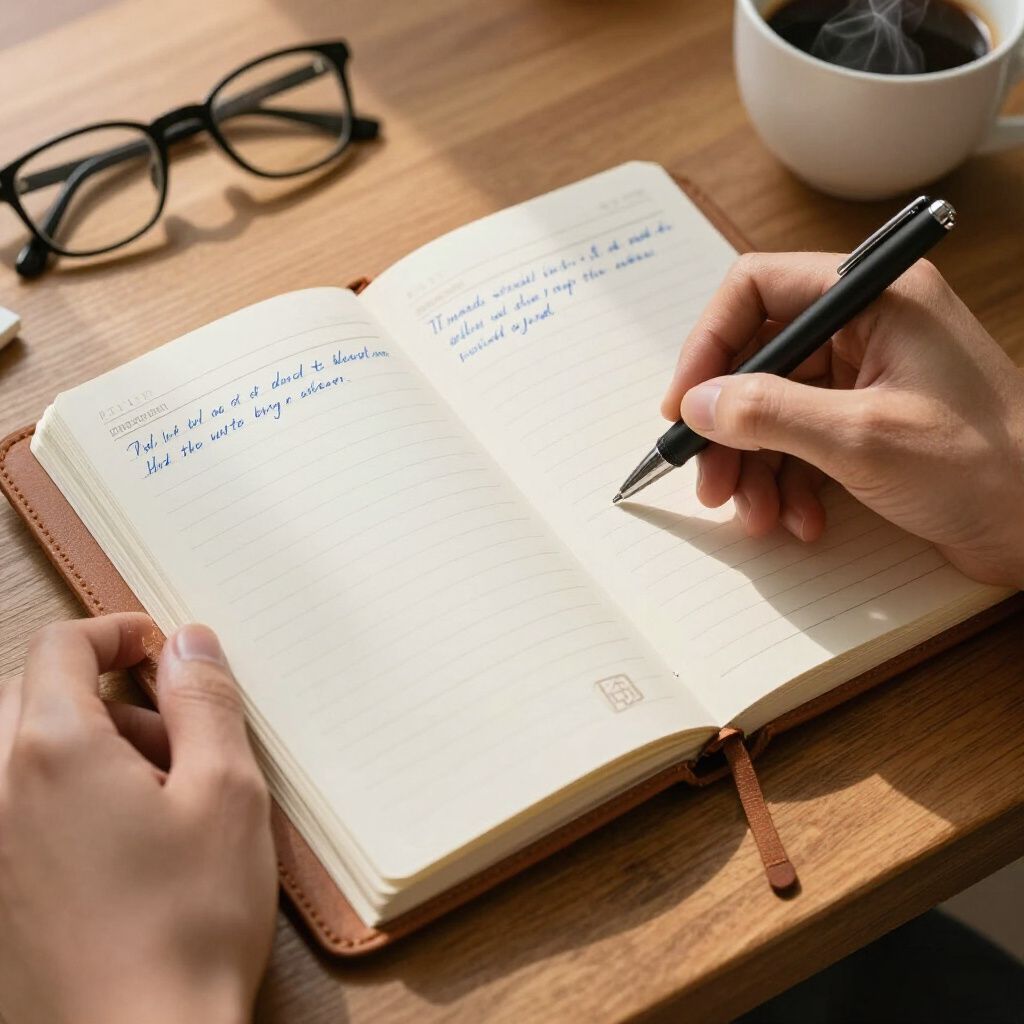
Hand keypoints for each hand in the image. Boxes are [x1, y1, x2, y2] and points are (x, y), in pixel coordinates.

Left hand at [0, 615, 276, 1023]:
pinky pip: (17, 807)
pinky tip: (125, 845)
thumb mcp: (226, 792)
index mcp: (52, 750)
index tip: (161, 646)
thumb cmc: (188, 921)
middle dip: (101, 691)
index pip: (60, 646)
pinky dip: (64, 795)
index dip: (115, 631)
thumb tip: (189, 642)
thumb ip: (205, 701)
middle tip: (170, 727)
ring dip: (86, 746)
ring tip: (159, 795)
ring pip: (23, 754)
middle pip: (33, 697)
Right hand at [661, 252, 1023, 588]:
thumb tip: (699, 403)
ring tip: (755, 515)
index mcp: (875, 298)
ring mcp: (867, 375)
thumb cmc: (987, 467)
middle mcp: (868, 327)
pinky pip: (801, 440)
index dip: (708, 344)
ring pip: (773, 406)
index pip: (758, 288)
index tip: (684, 404)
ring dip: (754, 466)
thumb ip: (769, 413)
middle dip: (728, 426)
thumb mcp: (862, 438)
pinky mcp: (868, 420)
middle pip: (758, 358)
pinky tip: (800, 519)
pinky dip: (789, 482)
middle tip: (710, 479)